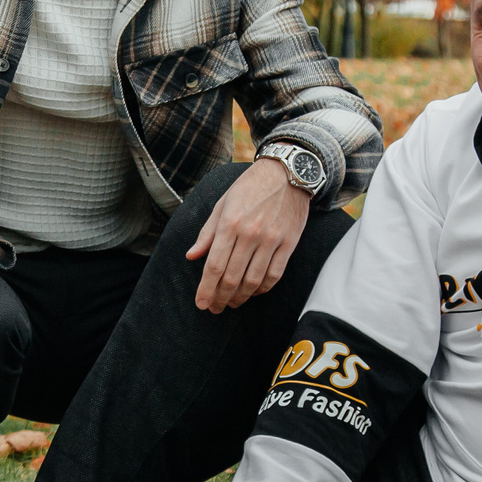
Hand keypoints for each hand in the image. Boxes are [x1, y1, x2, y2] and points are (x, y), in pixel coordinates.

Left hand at [185, 159, 311, 312]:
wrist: (287, 173)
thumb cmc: (250, 187)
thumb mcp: (223, 204)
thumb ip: (207, 233)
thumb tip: (192, 256)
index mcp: (230, 223)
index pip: (214, 266)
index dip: (206, 289)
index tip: (201, 303)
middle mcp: (250, 234)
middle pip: (232, 278)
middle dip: (220, 298)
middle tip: (214, 308)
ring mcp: (272, 240)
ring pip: (253, 281)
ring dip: (240, 298)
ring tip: (231, 303)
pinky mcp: (289, 243)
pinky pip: (274, 275)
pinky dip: (262, 289)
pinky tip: (253, 292)